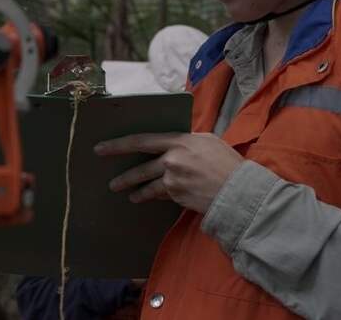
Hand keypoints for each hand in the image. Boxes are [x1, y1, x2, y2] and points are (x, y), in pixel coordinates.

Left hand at [94, 132, 243, 213]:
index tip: (101, 148)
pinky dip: (156, 197)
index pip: (141, 141)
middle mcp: (172, 160)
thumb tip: (172, 145)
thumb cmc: (227, 161)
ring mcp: (173, 180)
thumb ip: (186, 142)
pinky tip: (151, 199)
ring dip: (136, 192)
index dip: (118, 145)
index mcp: (178, 141)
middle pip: (140, 168)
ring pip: (148, 187)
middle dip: (123, 178)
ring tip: (129, 195)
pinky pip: (162, 196)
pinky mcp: (177, 197)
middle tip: (111, 183)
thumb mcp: (207, 141)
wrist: (239, 189)